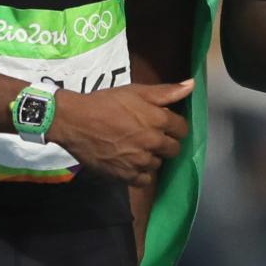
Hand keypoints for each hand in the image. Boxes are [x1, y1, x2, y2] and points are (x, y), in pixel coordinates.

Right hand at [51, 80, 191, 183]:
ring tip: (136, 149)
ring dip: (152, 158)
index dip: (175, 127)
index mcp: (158, 120)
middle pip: (174, 149)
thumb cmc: (104, 103)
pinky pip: (144, 180)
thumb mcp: (135, 91)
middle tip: (150, 138)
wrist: (73, 121)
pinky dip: (140, 173)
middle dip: (165, 143)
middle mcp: (152, 142)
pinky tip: (131, 163)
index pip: (182, 129)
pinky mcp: (126, 175)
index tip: (165, 125)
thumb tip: (191, 85)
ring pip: (158, 164)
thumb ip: (165, 91)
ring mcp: (140, 161)